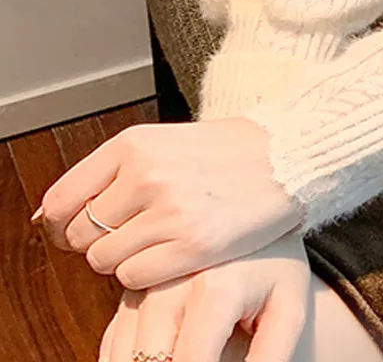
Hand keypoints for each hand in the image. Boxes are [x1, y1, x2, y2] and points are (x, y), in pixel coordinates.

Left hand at [38, 118, 303, 287]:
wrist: (290, 155)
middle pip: (79, 235)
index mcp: (134, 144)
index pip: (61, 201)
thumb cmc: (228, 152)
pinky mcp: (193, 243)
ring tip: (162, 238)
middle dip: (101, 241)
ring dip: (125, 258)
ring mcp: (170, 210)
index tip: (88, 226)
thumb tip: (53, 216)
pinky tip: (176, 251)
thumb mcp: (164, 144)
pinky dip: (148, 272)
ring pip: (103, 261)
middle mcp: (147, 174)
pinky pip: (134, 277)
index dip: (67, 223)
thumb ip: (112, 174)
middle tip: (139, 230)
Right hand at [98, 229, 313, 361]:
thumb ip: (269, 356)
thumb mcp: (288, 311)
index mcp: (213, 291)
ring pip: (122, 355)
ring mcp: (145, 283)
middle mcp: (170, 284)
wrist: (261, 215)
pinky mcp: (132, 286)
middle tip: (204, 356)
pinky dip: (127, 359)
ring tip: (182, 353)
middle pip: (147, 360)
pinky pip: (114, 340)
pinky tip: (161, 356)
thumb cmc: (278, 269)